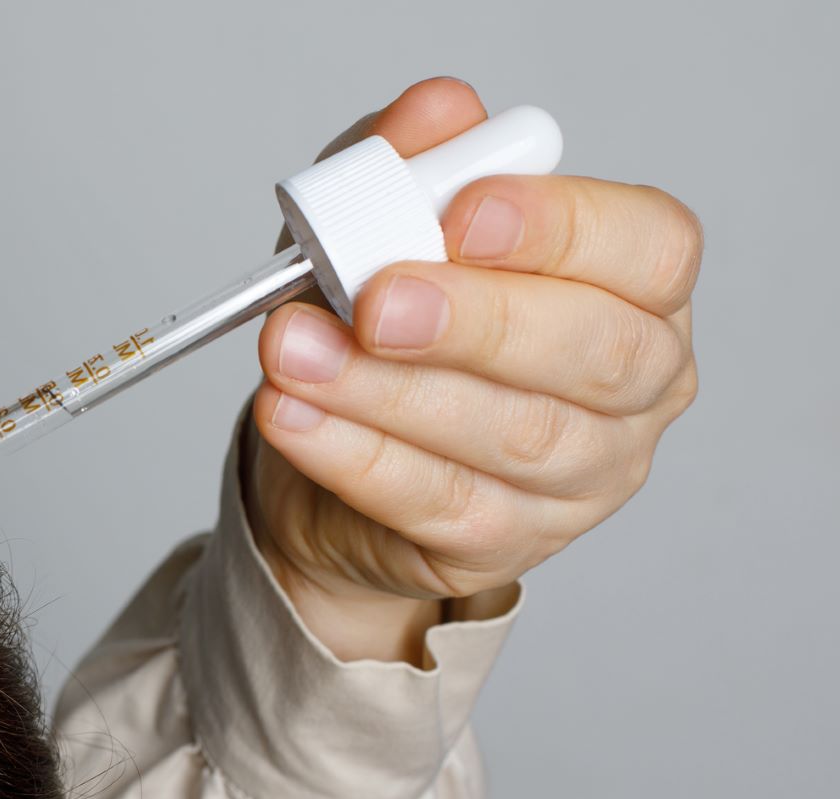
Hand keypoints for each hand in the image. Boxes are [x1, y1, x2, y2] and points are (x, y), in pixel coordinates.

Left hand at [248, 78, 701, 662]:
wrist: (330, 459)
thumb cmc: (387, 328)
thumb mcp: (382, 226)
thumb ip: (409, 166)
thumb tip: (434, 114)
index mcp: (635, 284)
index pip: (648, 249)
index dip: (562, 228)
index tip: (460, 214)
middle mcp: (635, 383)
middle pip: (590, 352)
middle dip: (473, 321)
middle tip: (373, 300)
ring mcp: (581, 475)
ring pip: (507, 434)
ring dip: (386, 390)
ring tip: (295, 351)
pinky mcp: (505, 542)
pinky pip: (436, 500)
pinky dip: (352, 455)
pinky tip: (292, 416)